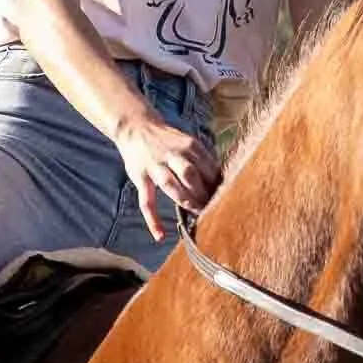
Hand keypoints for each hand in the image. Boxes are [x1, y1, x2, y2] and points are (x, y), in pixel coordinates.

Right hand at [115, 110, 220, 239]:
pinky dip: (153, 219)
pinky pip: (146, 201)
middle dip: (203, 194)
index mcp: (189, 145)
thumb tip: (221, 182)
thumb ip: (202, 160)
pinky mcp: (140, 177)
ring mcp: (155, 166)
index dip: (217, 184)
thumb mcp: (188, 143)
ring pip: (171, 185)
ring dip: (186, 201)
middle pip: (191, 175)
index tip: (226, 197)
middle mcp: (172, 154)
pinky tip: (160, 235)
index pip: (208, 166)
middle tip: (213, 209)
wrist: (136, 127)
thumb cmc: (167, 141)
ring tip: (198, 215)